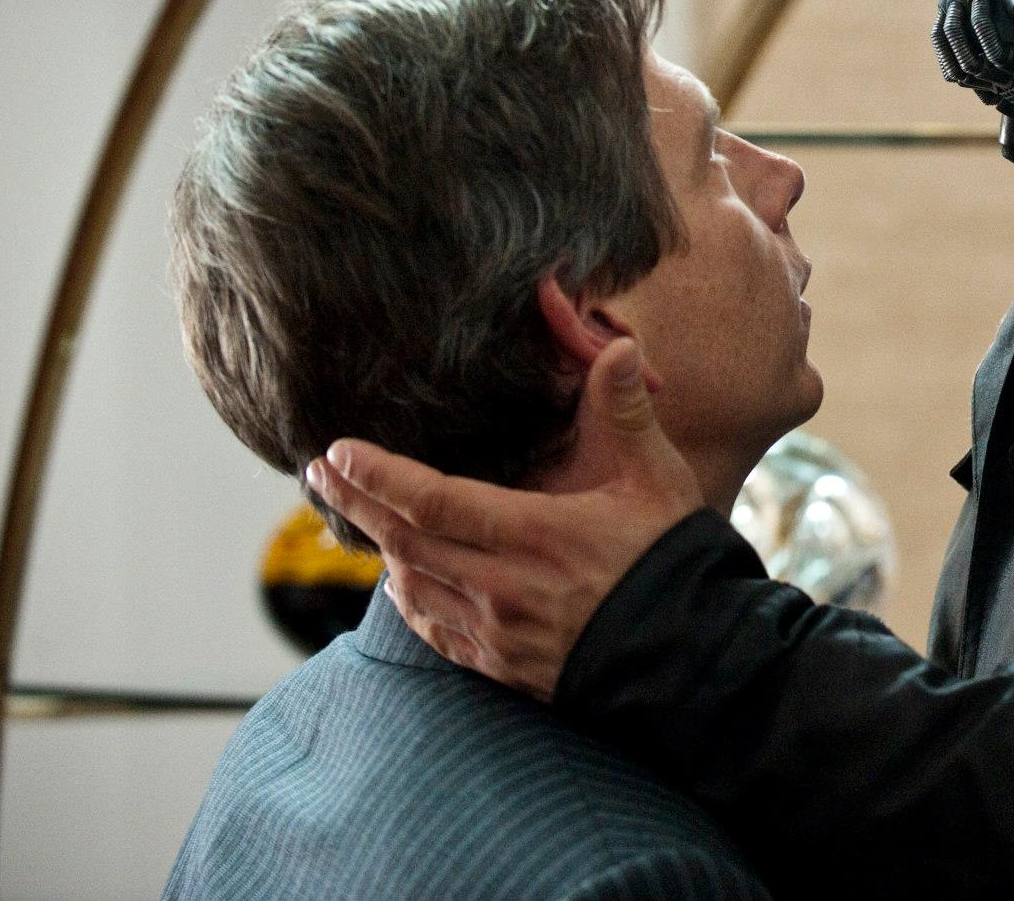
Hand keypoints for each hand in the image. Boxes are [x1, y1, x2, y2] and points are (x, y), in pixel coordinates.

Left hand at [306, 338, 701, 699]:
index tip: (337, 451)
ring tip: (360, 516)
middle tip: (321, 473)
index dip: (378, 476)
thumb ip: (625, 412)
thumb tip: (617, 347)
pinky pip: (436, 632)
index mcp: (535, 535)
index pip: (434, 500)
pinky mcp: (504, 666)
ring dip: (381, 550)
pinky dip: (409, 600)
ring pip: (412, 588)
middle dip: (358, 505)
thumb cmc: (672, 559)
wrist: (692, 656)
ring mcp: (499, 633)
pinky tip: (402, 580)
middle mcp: (503, 588)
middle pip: (405, 543)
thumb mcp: (657, 478)